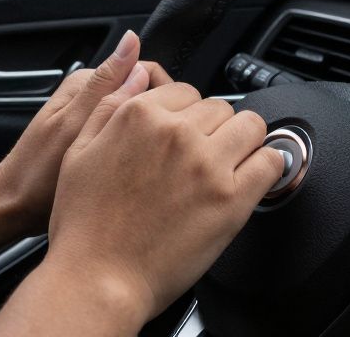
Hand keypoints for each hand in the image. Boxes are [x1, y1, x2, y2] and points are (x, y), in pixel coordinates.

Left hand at [0, 30, 171, 234]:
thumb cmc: (38, 173)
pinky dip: (134, 147)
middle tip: (160, 149)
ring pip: (136, 118)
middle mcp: (89, 97)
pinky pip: (125, 136)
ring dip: (146, 133)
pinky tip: (133, 168)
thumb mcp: (75, 124)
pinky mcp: (92, 141)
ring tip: (148, 161)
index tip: (171, 124)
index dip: (163, 94)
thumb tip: (131, 41)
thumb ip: (106, 85)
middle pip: (142, 94)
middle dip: (156, 116)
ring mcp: (91, 120)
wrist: (14, 208)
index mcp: (86, 83)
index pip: (143, 70)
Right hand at [40, 83, 282, 325]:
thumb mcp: (79, 151)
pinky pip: (270, 162)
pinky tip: (252, 178)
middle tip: (200, 156)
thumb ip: (109, 104)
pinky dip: (266, 166)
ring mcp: (207, 164)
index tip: (184, 133)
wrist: (98, 278)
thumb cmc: (84, 224)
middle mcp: (176, 133)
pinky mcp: (231, 199)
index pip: (186, 91)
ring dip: (243, 141)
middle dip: (212, 128)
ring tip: (229, 164)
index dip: (185, 114)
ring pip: (251, 126)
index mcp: (139, 115)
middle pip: (219, 108)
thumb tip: (136, 70)